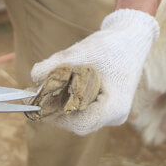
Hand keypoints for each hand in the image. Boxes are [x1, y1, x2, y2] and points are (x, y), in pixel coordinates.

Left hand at [31, 9, 158, 134]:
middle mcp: (115, 116)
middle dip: (56, 109)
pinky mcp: (107, 109)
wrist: (132, 41)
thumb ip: (56, 64)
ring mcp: (112, 115)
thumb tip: (33, 77)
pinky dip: (70, 100)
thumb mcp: (82, 51)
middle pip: (78, 123)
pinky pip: (84, 111)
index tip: (38, 101)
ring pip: (79, 118)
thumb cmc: (112, 46)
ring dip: (61, 104)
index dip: (56, 116)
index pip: (80, 124)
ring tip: (49, 84)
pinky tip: (63, 85)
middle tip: (37, 91)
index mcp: (115, 107)